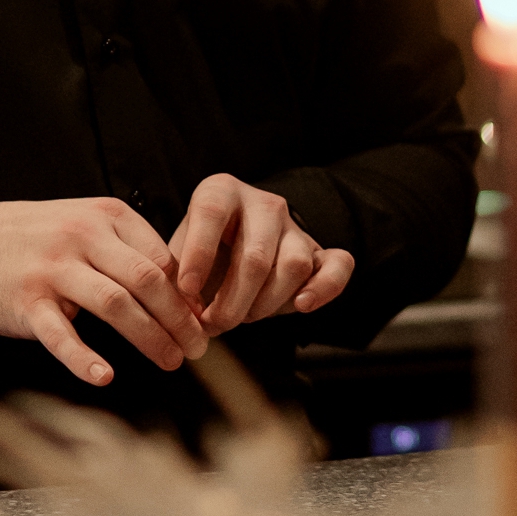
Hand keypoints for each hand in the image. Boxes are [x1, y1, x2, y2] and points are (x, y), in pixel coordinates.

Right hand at [0, 197, 209, 389]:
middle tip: (198, 347)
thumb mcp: (86, 224)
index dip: (188, 293)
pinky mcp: (26, 302)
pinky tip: (105, 377)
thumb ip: (128, 249)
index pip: (161, 256)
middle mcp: (82, 237)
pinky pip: (61, 334)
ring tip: (171, 362)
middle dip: (179, 318)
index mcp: (106, 215)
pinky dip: (84, 358)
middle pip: (147, 280)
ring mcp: (53, 269)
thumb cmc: (38, 239)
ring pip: (115, 305)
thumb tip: (182, 293)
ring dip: (150, 338)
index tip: (202, 320)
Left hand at [167, 174, 354, 332]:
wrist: (234, 246)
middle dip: (233, 300)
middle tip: (214, 324)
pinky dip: (325, 288)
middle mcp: (262, 204)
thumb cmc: (202, 251)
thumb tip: (182, 311)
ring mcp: (294, 227)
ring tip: (244, 317)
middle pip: (256, 254)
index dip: (198, 254)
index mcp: (221, 192)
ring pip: (294, 265)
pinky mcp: (319, 251)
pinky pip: (339, 264)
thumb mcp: (179, 253)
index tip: (187, 291)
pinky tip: (302, 305)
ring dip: (267, 302)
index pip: (212, 213)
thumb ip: (178, 276)